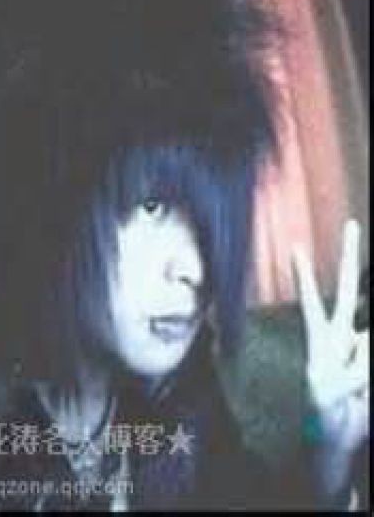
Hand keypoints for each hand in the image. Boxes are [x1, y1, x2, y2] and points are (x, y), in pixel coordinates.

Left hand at [293, 219, 368, 454]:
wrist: (338, 438)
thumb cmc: (324, 416)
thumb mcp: (328, 398)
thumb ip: (352, 373)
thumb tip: (368, 343)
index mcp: (321, 342)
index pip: (311, 302)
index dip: (304, 277)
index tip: (296, 247)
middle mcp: (341, 337)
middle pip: (346, 290)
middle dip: (349, 258)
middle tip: (351, 223)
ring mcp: (361, 347)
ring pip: (369, 337)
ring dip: (360, 369)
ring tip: (352, 390)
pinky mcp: (372, 361)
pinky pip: (371, 356)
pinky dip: (363, 375)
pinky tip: (359, 391)